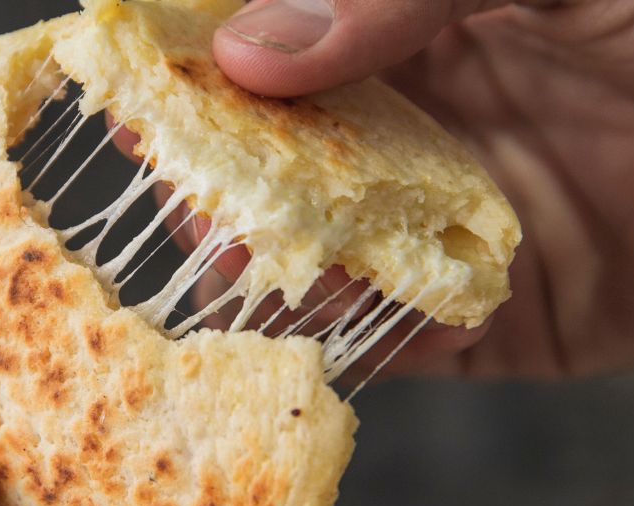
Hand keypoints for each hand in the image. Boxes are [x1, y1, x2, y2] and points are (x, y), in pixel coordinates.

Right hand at [119, 0, 633, 378]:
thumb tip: (259, 46)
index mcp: (416, 29)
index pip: (277, 44)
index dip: (203, 63)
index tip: (139, 87)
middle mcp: (421, 127)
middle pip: (284, 158)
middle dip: (221, 179)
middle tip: (173, 191)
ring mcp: (451, 225)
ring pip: (324, 255)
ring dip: (269, 268)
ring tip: (232, 267)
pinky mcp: (493, 318)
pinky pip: (398, 340)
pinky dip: (349, 345)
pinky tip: (312, 336)